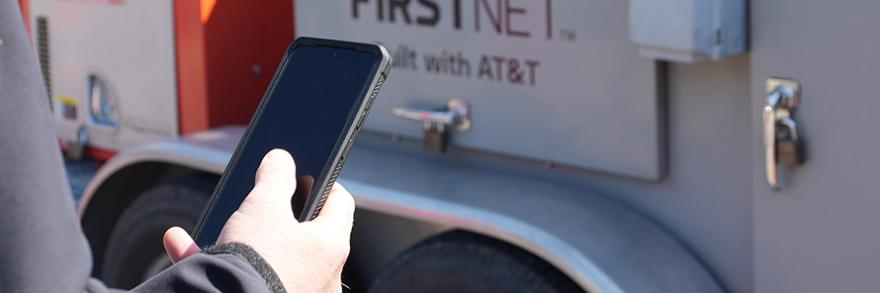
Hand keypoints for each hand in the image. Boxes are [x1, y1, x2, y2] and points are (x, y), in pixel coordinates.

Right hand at [164, 149, 355, 292]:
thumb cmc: (257, 262)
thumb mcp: (263, 206)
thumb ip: (275, 177)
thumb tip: (281, 159)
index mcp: (331, 247)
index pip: (339, 203)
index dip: (322, 181)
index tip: (304, 172)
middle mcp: (321, 276)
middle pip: (302, 232)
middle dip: (275, 212)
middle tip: (262, 196)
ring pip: (266, 257)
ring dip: (237, 236)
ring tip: (218, 220)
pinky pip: (242, 280)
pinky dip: (213, 262)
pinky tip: (180, 243)